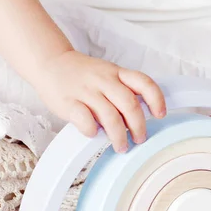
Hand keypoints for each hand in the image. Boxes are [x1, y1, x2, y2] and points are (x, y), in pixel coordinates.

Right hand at [35, 50, 165, 152]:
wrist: (50, 63)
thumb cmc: (82, 74)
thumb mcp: (107, 73)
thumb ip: (123, 89)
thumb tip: (142, 116)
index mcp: (116, 73)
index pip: (143, 82)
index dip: (156, 99)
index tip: (160, 115)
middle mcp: (104, 80)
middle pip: (129, 104)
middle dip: (138, 126)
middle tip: (140, 139)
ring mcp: (86, 91)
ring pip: (110, 115)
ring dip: (119, 136)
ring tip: (121, 147)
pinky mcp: (68, 102)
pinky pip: (84, 119)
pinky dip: (92, 130)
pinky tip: (94, 135)